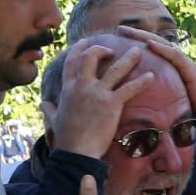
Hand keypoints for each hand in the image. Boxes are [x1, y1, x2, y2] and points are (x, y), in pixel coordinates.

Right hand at [41, 39, 153, 157]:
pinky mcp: (111, 104)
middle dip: (102, 49)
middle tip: (112, 50)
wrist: (76, 152)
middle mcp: (82, 86)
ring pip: (115, 69)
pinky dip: (142, 82)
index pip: (72, 61)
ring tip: (138, 51)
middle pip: (91, 57)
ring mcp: (97, 94)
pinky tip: (152, 76)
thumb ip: (50, 109)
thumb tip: (43, 104)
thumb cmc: (66, 138)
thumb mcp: (54, 119)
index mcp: (68, 88)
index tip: (86, 42)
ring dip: (128, 58)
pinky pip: (129, 88)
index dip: (79, 48)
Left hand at [116, 25, 195, 111]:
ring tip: (131, 32)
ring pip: (161, 43)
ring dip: (145, 36)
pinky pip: (173, 55)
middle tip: (120, 29)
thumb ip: (150, 90)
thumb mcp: (162, 94)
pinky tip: (151, 43)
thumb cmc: (184, 103)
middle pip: (151, 41)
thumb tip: (130, 96)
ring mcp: (180, 60)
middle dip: (136, 34)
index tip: (116, 37)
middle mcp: (171, 58)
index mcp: (164, 64)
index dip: (133, 42)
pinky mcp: (188, 66)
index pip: (147, 48)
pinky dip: (162, 48)